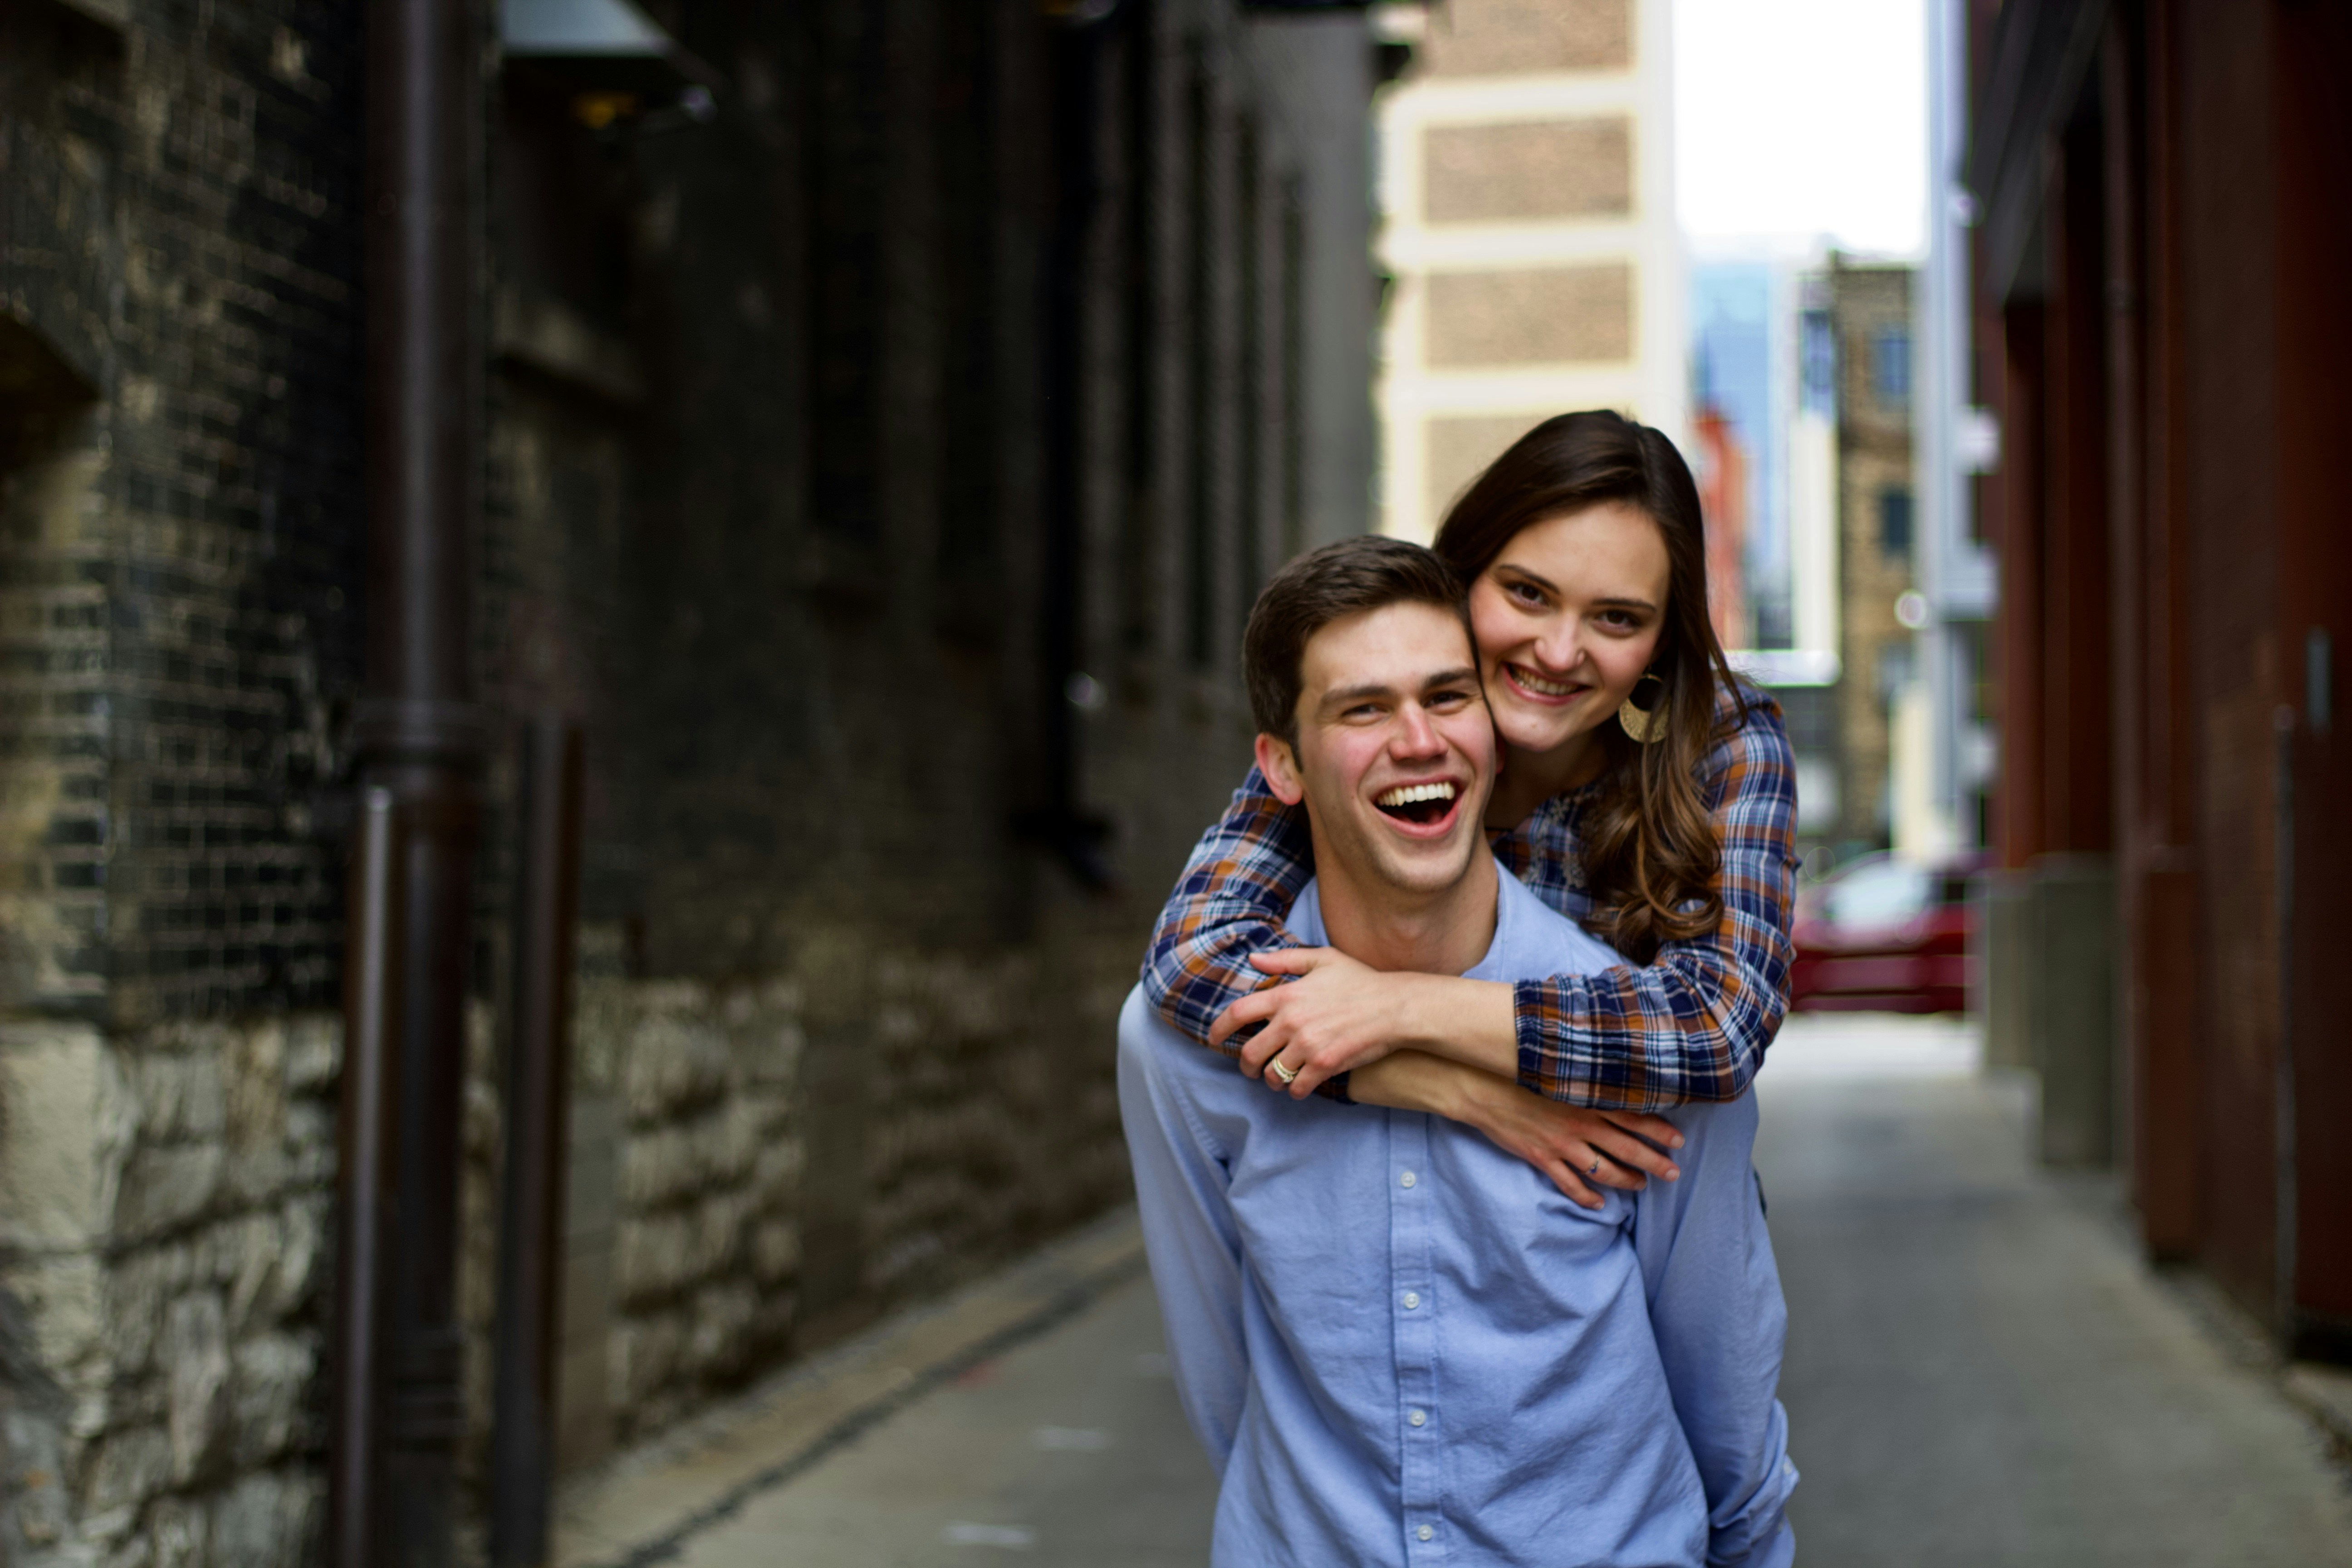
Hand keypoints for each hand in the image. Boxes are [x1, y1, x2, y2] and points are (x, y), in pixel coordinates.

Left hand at [1210, 948, 1408, 1098]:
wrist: (1396, 1007)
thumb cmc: (1361, 981)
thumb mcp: (1323, 959)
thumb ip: (1285, 960)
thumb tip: (1253, 959)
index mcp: (1286, 995)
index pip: (1238, 1013)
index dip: (1219, 1028)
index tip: (1214, 1038)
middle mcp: (1291, 1021)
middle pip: (1249, 1052)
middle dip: (1246, 1065)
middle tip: (1251, 1069)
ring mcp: (1308, 1045)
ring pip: (1272, 1073)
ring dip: (1271, 1079)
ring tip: (1278, 1078)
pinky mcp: (1325, 1064)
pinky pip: (1297, 1087)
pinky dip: (1294, 1090)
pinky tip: (1300, 1086)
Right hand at [1447, 1075, 1683, 1210]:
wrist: (1481, 1087)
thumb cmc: (1520, 1071)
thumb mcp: (1559, 1068)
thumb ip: (1587, 1076)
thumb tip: (1613, 1075)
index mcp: (1586, 1098)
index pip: (1633, 1116)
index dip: (1658, 1130)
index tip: (1678, 1140)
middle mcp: (1579, 1124)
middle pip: (1626, 1147)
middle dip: (1654, 1162)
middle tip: (1673, 1173)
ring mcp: (1560, 1144)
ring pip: (1603, 1170)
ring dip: (1626, 1180)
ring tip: (1641, 1185)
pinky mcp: (1541, 1157)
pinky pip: (1569, 1184)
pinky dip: (1586, 1197)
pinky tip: (1598, 1204)